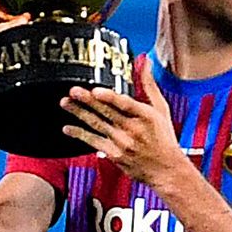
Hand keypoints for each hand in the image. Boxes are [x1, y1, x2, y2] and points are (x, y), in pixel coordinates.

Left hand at [60, 62, 186, 186]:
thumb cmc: (164, 138)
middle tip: (73, 91)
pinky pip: (93, 142)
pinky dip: (79, 134)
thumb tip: (144, 61)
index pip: (125, 105)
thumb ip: (149, 85)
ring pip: (96, 125)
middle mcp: (132, 129)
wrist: (165, 170)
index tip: (96, 90)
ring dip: (79, 113)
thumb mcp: (161, 109)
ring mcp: (121, 143)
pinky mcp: (114, 154)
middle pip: (106, 113)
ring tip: (66, 103)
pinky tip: (68, 128)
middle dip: (87, 101)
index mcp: (145, 116)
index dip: (110, 98)